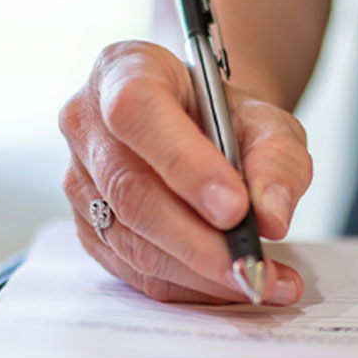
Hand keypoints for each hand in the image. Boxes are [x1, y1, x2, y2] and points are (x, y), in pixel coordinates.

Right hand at [58, 41, 312, 304]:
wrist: (195, 130)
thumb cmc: (224, 118)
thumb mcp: (266, 119)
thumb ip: (277, 160)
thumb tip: (270, 218)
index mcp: (123, 71)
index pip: (136, 113)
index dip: (183, 164)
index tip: (234, 208)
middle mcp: (86, 124)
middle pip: (131, 192)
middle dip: (198, 241)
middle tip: (253, 266)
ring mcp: (79, 180)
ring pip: (132, 241)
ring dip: (199, 273)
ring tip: (261, 282)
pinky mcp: (87, 228)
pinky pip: (134, 270)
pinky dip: (188, 287)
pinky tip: (231, 286)